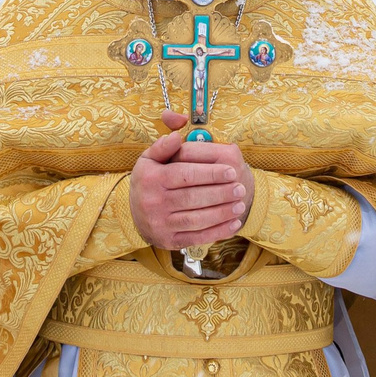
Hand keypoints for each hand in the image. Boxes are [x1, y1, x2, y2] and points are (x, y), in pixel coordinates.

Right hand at [128, 112, 253, 248]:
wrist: (134, 214)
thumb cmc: (149, 181)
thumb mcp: (150, 159)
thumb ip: (164, 146)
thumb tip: (177, 135)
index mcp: (151, 178)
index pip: (185, 174)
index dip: (211, 173)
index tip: (232, 171)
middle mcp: (152, 202)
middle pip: (193, 197)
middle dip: (221, 193)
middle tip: (241, 188)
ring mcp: (160, 224)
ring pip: (196, 219)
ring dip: (222, 213)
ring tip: (241, 205)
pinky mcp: (168, 241)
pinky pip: (196, 238)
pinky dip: (217, 232)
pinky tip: (233, 224)